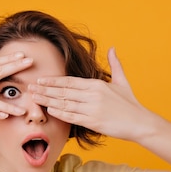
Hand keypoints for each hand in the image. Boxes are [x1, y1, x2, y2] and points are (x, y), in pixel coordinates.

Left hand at [29, 47, 151, 140]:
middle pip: (63, 91)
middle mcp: (92, 95)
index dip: (53, 81)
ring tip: (35, 99)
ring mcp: (92, 109)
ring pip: (64, 104)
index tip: (40, 80)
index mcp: (97, 84)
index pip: (69, 81)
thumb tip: (112, 48)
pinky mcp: (93, 122)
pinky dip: (60, 114)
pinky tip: (50, 111)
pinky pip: (72, 117)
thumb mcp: (123, 81)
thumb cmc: (130, 104)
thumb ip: (115, 64)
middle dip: (45, 90)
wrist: (140, 123)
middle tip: (30, 88)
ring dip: (48, 101)